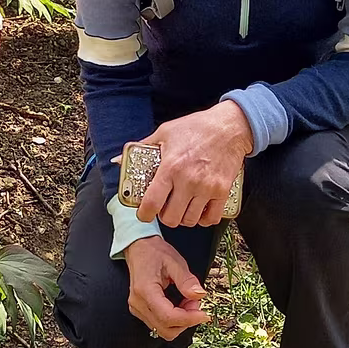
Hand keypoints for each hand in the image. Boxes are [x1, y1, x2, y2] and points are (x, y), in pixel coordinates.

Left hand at [120, 101, 252, 228]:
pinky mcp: (222, 191)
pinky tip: (199, 210)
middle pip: (171, 217)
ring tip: (181, 207)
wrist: (229, 126)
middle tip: (165, 207)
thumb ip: (142, 148)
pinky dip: (203, 219)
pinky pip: (211, 218)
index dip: (144, 214)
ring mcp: (207, 188)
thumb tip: (119, 160)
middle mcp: (188, 181)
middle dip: (164, 215)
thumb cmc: (196, 127)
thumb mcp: (165, 132)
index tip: (144, 213)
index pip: (152, 203)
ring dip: (183, 217)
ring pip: (190, 220)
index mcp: (170, 167)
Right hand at [124, 235, 207, 338]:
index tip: (203, 314)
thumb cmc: (154, 253)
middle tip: (195, 303)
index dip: (188, 319)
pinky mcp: (140, 310)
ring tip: (187, 301)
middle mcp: (138, 303)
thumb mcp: (175, 262)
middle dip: (186, 321)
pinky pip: (159, 324)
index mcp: (145, 290)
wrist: (138, 248)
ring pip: (163, 330)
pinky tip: (179, 304)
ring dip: (181, 321)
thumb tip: (199, 295)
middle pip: (166, 329)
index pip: (168, 317)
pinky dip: (174, 320)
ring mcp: (137, 308)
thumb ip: (187, 280)